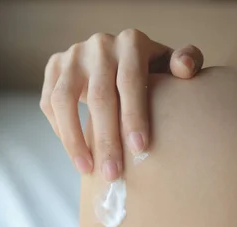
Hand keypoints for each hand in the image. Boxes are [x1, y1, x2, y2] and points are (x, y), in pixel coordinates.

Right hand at [40, 29, 203, 180]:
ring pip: (64, 100)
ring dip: (74, 139)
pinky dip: (60, 130)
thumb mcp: (170, 65)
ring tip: (86, 170)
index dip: (134, 116)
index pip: (130, 81)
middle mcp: (99, 44)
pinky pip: (49, 103)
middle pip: (98, 96)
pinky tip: (76, 152)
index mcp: (131, 42)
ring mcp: (72, 55)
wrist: (116, 56)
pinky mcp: (54, 66)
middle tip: (113, 174)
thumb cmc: (150, 71)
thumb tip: (185, 69)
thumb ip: (186, 62)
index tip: (140, 150)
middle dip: (105, 139)